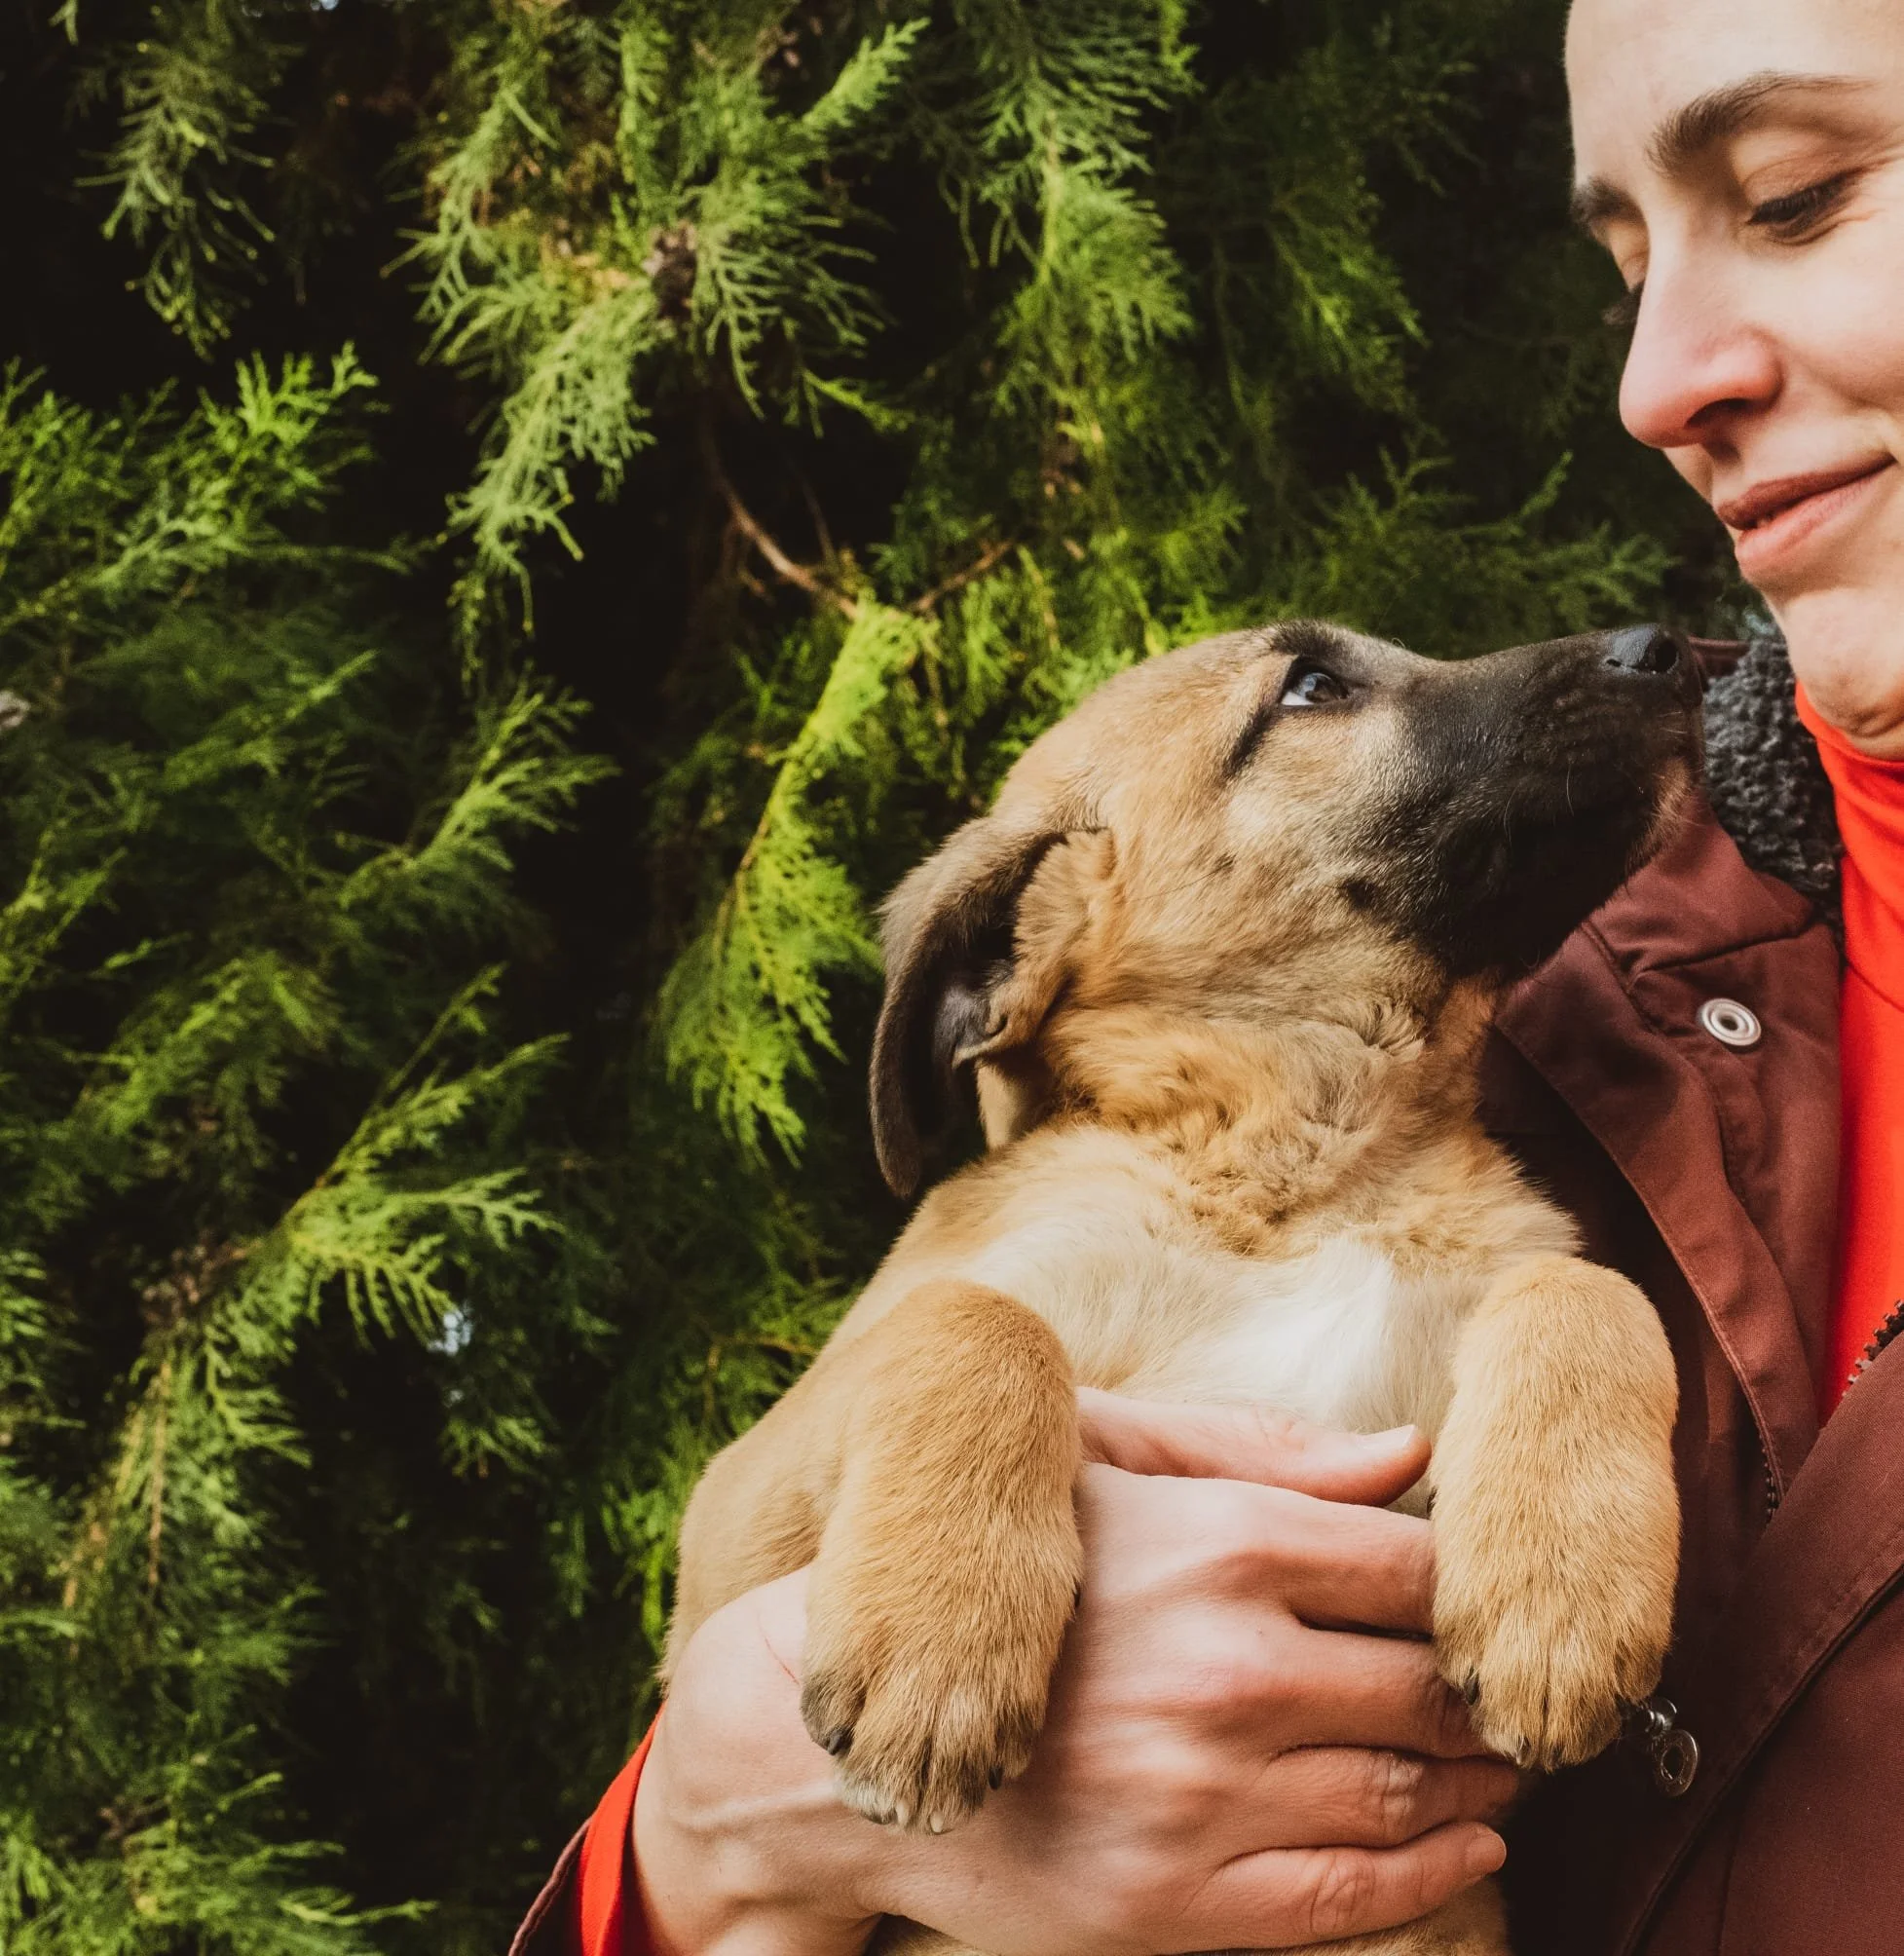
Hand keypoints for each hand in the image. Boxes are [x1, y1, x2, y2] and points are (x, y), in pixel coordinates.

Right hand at [634, 1400, 1512, 1955]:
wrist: (863, 1742)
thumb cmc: (1006, 1584)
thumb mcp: (1106, 1470)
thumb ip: (1260, 1453)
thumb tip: (1412, 1454)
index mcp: (1223, 1543)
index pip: (1415, 1573)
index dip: (1469, 1595)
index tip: (1484, 1609)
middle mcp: (1228, 1667)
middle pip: (1430, 1688)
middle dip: (1487, 1697)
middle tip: (1512, 1698)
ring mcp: (1207, 1794)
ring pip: (1408, 1794)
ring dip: (1481, 1787)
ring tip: (1500, 1770)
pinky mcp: (1183, 1901)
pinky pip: (1358, 1899)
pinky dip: (1440, 1877)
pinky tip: (1472, 1849)